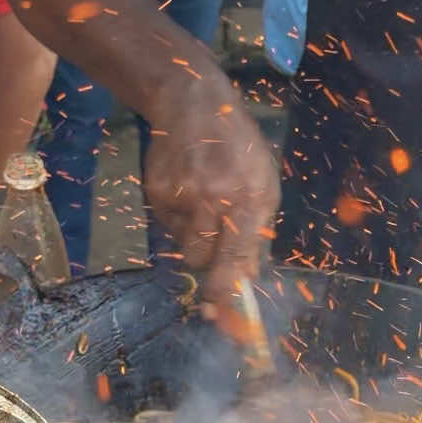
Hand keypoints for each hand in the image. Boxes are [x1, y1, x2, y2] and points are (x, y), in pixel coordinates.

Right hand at [141, 58, 279, 310]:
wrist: (192, 103)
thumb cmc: (238, 147)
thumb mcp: (264, 184)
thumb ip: (258, 233)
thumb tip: (248, 280)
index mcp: (251, 200)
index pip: (238, 260)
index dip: (229, 295)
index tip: (224, 318)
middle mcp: (216, 201)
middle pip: (204, 263)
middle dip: (209, 272)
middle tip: (212, 267)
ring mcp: (183, 197)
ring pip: (184, 249)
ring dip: (194, 243)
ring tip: (202, 211)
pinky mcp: (157, 193)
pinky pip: (167, 228)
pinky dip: (178, 222)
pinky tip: (186, 192)